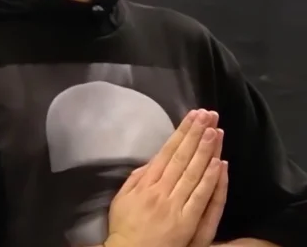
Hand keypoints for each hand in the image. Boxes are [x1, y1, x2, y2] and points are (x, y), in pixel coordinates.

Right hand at [105, 109, 221, 246]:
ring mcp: (176, 205)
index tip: (193, 116)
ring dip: (206, 150)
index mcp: (146, 182)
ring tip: (216, 130)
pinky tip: (219, 163)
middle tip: (209, 114)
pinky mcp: (188, 223)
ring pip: (194, 173)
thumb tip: (153, 160)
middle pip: (183, 157)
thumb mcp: (123, 197)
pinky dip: (210, 179)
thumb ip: (137, 177)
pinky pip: (202, 198)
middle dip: (196, 134)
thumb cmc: (125, 226)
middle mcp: (161, 190)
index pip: (168, 151)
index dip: (182, 132)